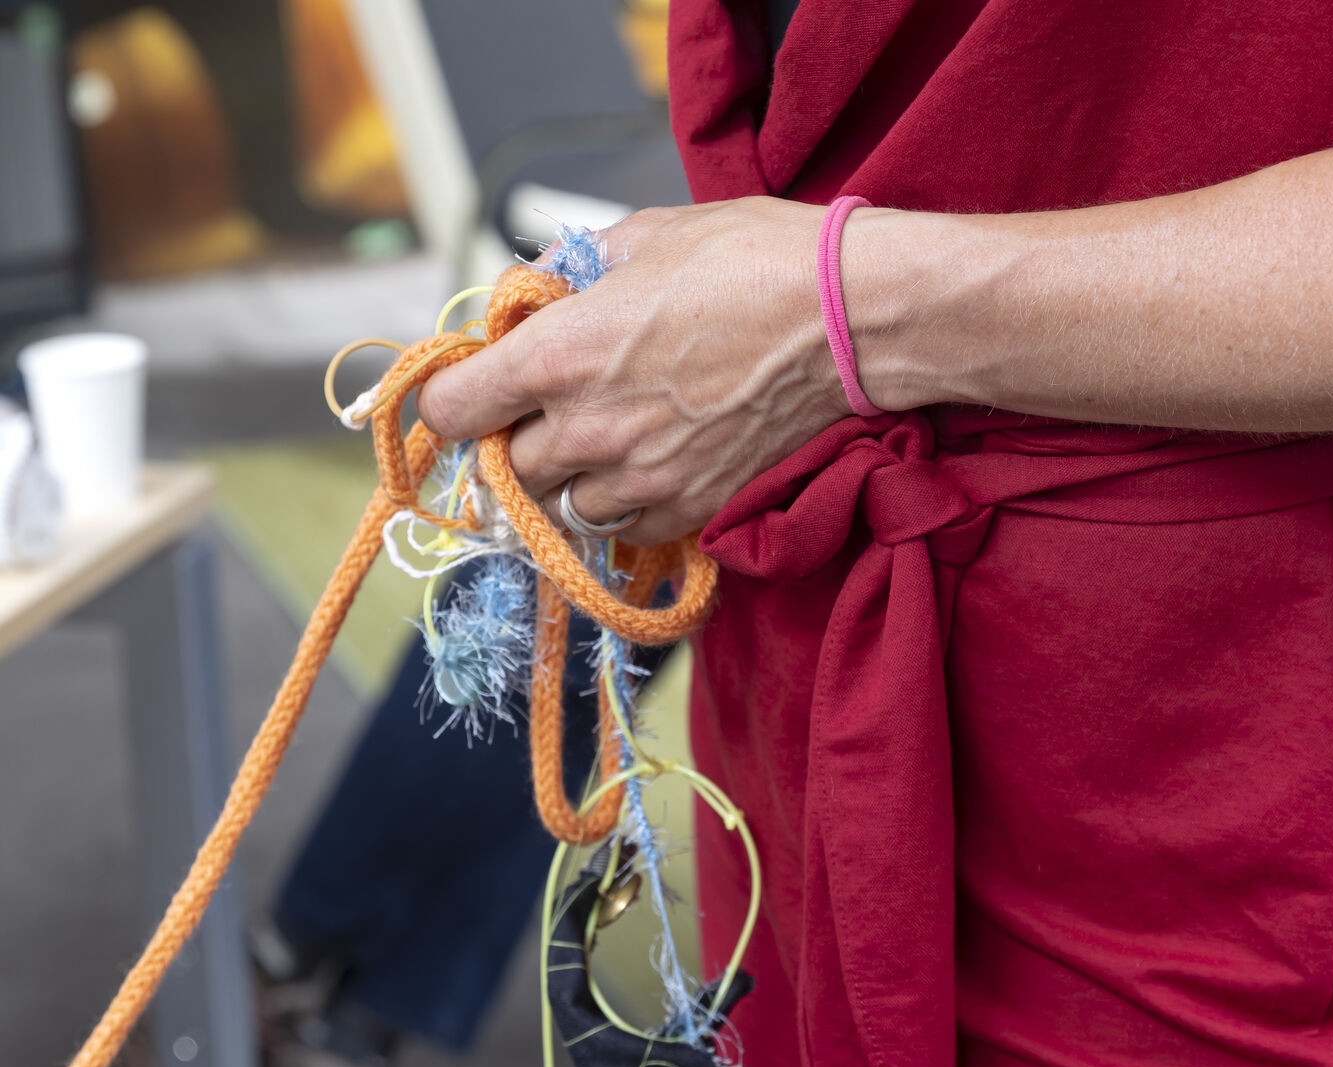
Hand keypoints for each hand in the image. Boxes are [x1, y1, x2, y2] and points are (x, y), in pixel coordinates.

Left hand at [417, 196, 850, 545]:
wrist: (847, 318)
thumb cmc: (751, 260)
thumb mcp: (645, 235)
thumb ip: (574, 270)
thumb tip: (540, 291)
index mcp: (559, 355)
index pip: (452, 409)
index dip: (450, 400)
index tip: (468, 392)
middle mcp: (588, 430)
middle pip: (503, 473)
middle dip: (510, 444)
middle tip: (537, 415)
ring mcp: (640, 478)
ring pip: (559, 511)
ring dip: (562, 484)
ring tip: (593, 445)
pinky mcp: (690, 507)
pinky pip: (623, 532)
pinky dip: (617, 510)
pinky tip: (638, 470)